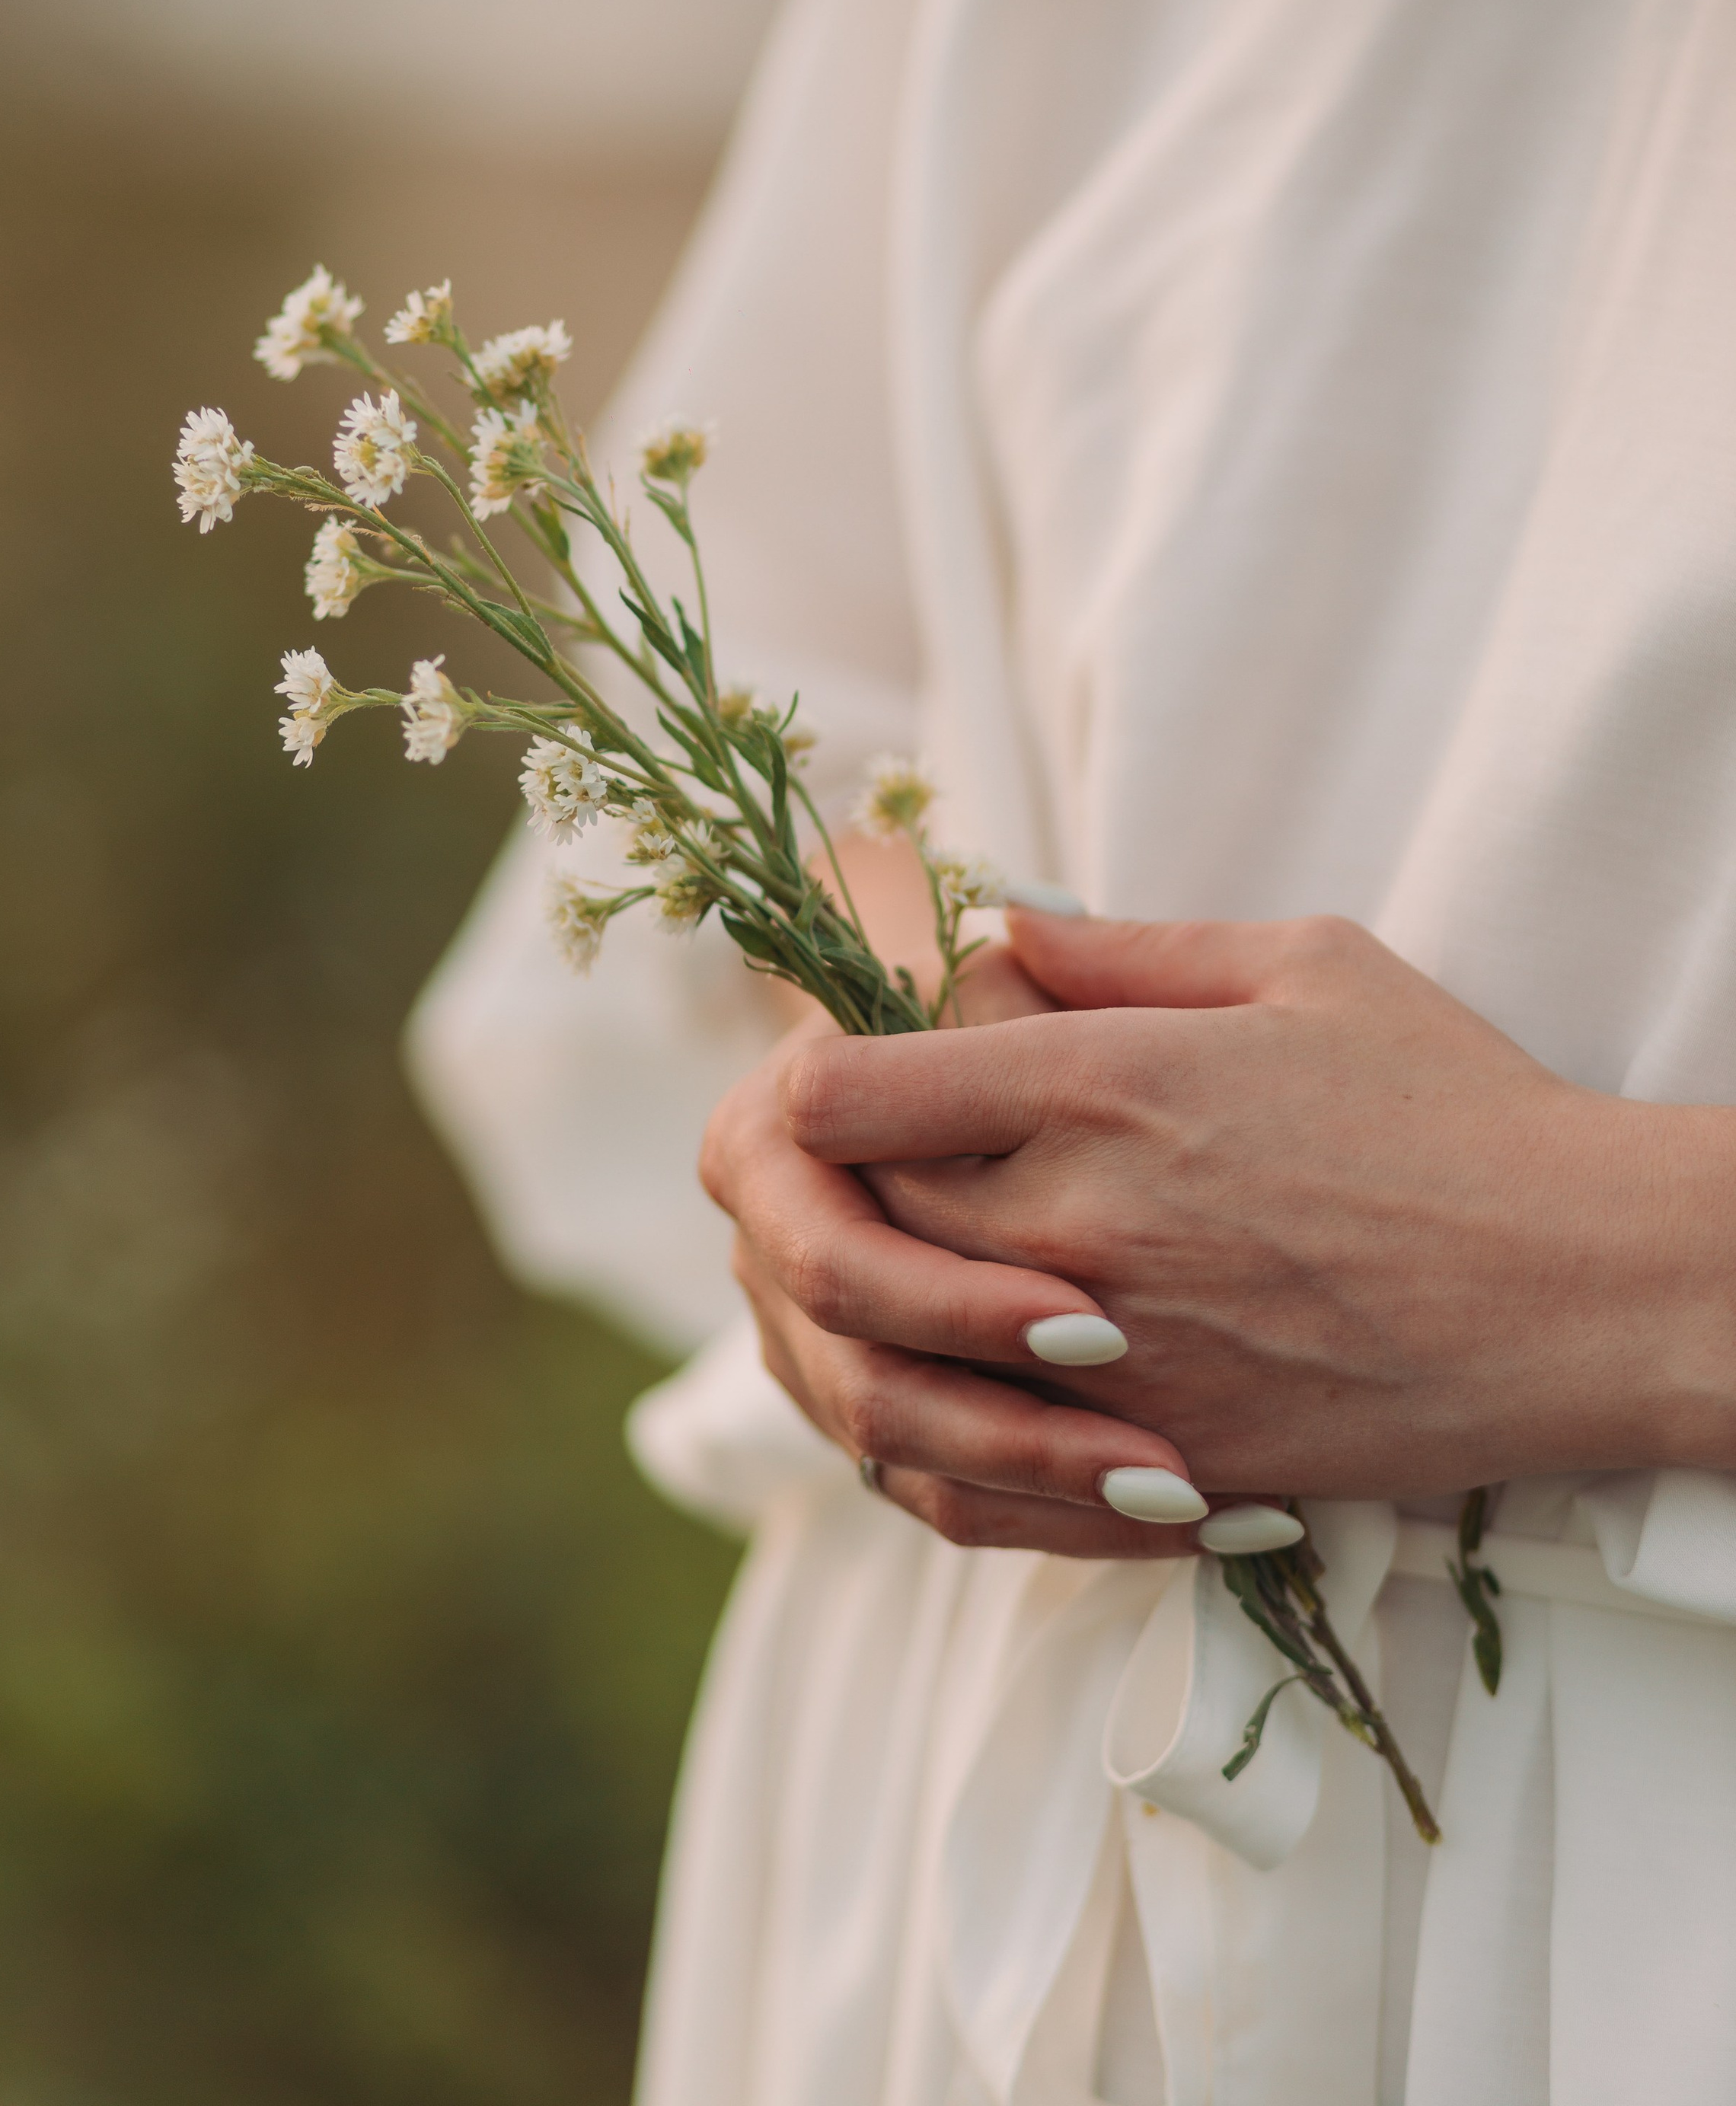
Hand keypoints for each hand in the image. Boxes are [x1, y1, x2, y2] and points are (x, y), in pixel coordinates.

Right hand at [705, 944, 1211, 1558]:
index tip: (1093, 1322)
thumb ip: (1044, 967)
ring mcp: (811, 1342)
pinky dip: (1060, 1518)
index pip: (828, 1234)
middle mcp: (770, 1241)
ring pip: (896, 1448)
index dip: (945, 1284)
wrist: (1052, 1107)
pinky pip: (943, 1498)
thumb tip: (1034, 925)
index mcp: (775, 1123)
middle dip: (1006, 1413)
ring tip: (1187, 1497)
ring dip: (1044, 1483)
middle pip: (856, 1360)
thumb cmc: (1053, 1018)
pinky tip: (1189, 1523)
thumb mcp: (1075, 983)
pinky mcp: (875, 1419)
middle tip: (1159, 1452)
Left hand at [785, 911, 1735, 1498]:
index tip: (862, 1078)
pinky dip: (949, 1443)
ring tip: (933, 1283)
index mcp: (1097, 1084)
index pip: (843, 1094)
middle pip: (857, 1223)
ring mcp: (1112, 1359)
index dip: (819, 1083)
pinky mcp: (1161, 1462)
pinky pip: (985, 1477)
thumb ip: (1124, 949)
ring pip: (902, 1357)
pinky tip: (977, 1398)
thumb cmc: (1454, 1105)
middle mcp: (1078, 1224)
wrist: (1584, 1285)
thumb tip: (1000, 925)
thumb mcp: (1299, 965)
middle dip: (853, 1198)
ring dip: (889, 1322)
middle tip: (902, 1178)